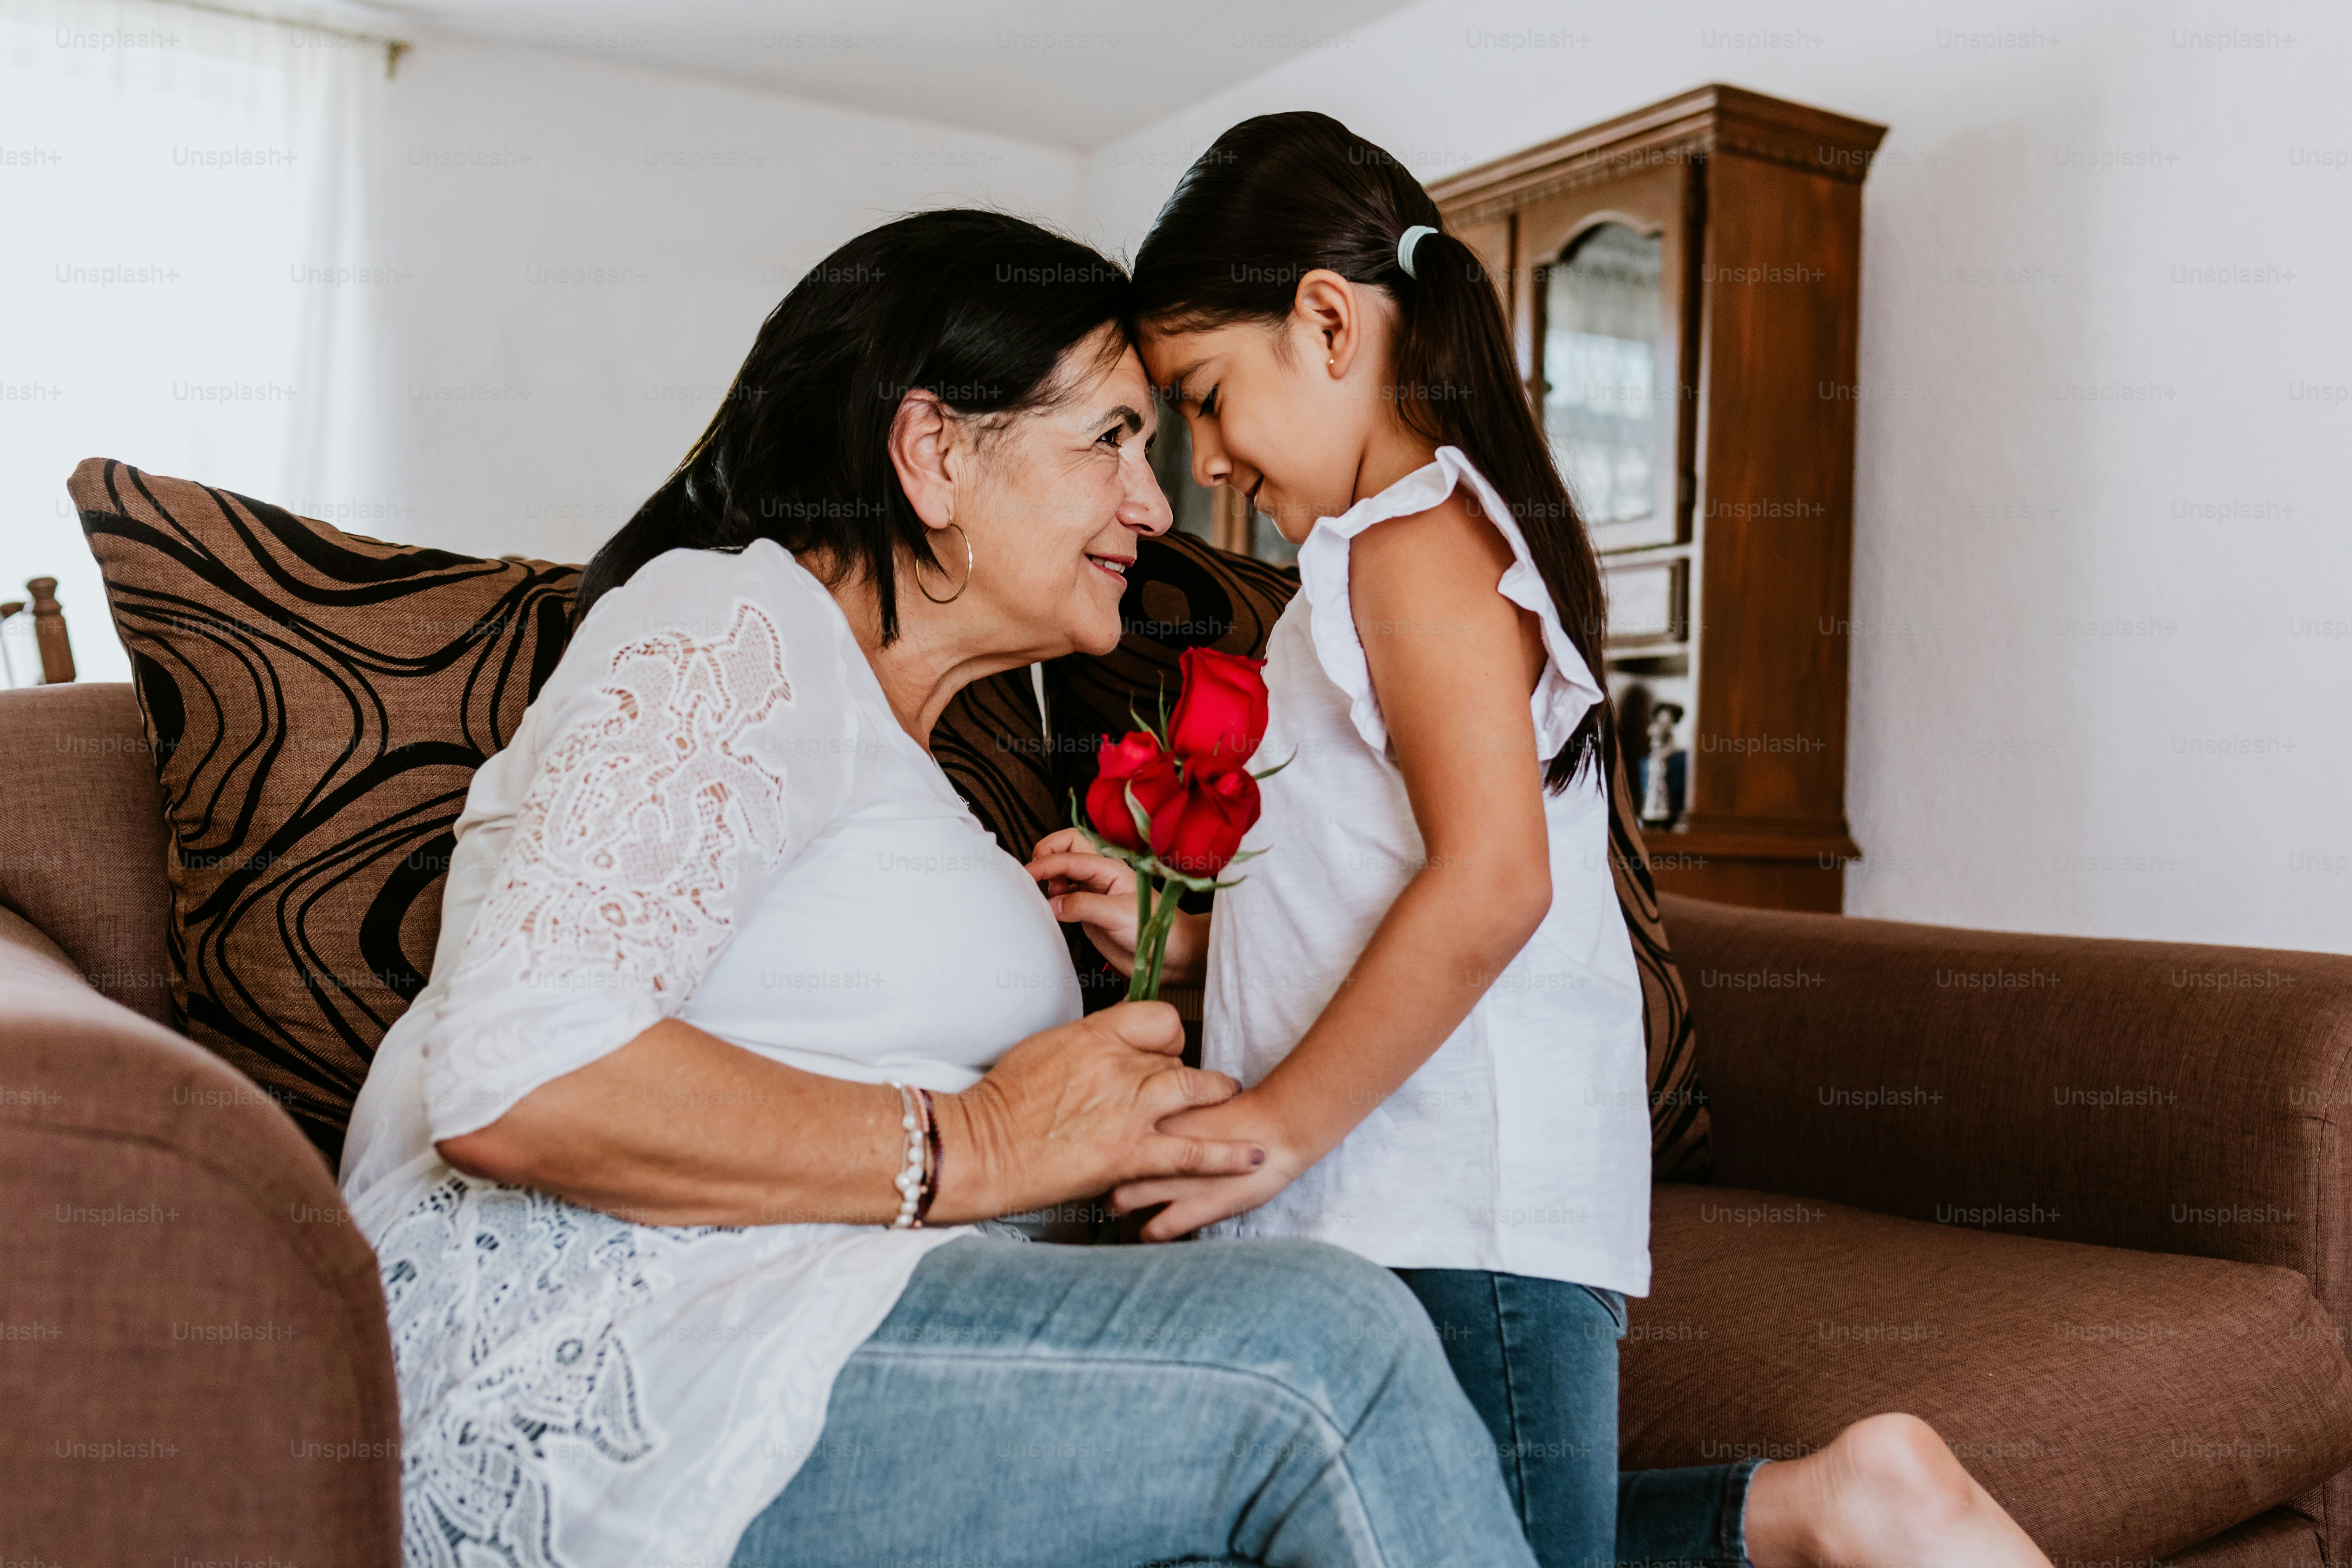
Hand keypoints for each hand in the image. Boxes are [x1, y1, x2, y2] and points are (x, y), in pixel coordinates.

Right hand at [930, 1002, 1263, 1224]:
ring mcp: (1128, 1109)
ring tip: (1231, 1100)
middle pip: (1177, 1054)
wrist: (983, 1148)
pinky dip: (1227, 1155)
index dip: (1168, 1036)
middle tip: (1183, 1088)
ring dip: (1215, 1095)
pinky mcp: (1130, 1154)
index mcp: (1095, 1034)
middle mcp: (1118, 1065)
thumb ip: (1085, 1041)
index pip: (1159, 1018)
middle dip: (1184, 1071)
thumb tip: (1105, 1040)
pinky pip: (1192, 1153)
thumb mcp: (1045, 1048)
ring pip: (1195, 1088)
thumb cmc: (1003, 1101)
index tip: (1163, 1051)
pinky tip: (1256, 1155)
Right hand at [1027, 829, 1207, 983]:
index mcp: (1109, 867)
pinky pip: (1062, 897)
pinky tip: (1049, 911)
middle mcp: (1099, 875)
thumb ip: (1082, 906)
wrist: (1167, 955)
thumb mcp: (1118, 915)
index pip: (1070, 854)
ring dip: (1048, 878)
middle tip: (1034, 877)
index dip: (1046, 862)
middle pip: (1066, 848)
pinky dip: (1050, 899)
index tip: (1027, 875)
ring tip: (1046, 898)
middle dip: (1046, 855)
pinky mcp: (1087, 912)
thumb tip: (1051, 903)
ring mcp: (1091, 893)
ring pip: (1062, 872)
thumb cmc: (1152, 928)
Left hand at [1111, 1090, 1312, 1242]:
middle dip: (1101, 1177)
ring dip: (1118, 1206)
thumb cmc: (1242, 1109)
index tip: (1098, 1146)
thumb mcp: (1194, 1097)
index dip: (1099, 1142)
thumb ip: (1164, 1103)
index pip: (1105, 1130)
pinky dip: (1149, 1234)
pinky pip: (1155, 1231)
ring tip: (1121, 1207)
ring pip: (1120, 1200)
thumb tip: (1142, 1110)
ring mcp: (1173, 1180)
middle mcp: (1156, 1147)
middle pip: (1105, 1167)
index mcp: (1154, 1115)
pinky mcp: (1196, 1208)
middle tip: (1104, 1179)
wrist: (1280, 1124)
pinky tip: (1151, 1230)